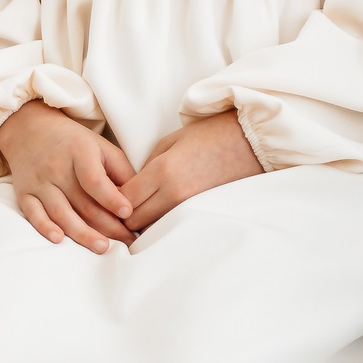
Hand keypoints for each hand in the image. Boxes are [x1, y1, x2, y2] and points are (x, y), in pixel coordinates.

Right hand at [0, 100, 136, 252]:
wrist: (30, 131)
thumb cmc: (74, 142)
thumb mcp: (102, 147)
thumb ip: (120, 171)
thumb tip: (137, 199)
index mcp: (80, 153)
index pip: (95, 180)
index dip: (112, 198)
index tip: (129, 213)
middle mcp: (57, 168)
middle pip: (83, 203)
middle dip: (107, 226)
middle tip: (126, 240)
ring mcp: (40, 182)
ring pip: (61, 213)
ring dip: (82, 234)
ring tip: (103, 247)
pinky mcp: (25, 194)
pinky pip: (33, 214)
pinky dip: (45, 228)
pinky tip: (59, 239)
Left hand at [121, 111, 262, 232]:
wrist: (252, 141)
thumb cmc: (211, 134)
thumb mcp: (172, 140)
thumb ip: (147, 165)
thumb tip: (132, 187)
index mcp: (163, 171)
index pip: (123, 199)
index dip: (112, 200)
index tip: (110, 195)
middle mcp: (174, 194)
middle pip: (133, 220)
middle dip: (123, 216)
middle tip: (121, 208)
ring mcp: (189, 206)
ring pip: (151, 228)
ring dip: (142, 222)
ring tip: (140, 212)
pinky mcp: (201, 213)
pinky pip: (170, 225)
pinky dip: (160, 223)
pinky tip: (160, 214)